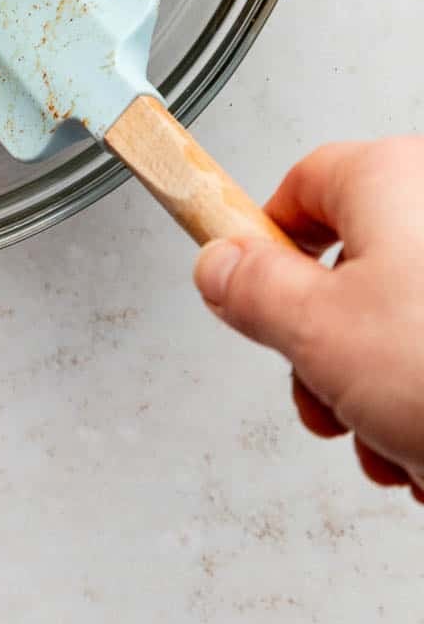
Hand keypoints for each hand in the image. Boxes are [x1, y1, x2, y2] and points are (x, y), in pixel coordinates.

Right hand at [194, 138, 423, 499]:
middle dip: (329, 354)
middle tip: (327, 401)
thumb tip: (219, 265)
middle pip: (354, 267)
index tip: (243, 288)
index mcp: (393, 178)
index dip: (261, 245)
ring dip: (383, 394)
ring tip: (396, 445)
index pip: (298, 187)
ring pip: (407, 320)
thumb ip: (251, 290)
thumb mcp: (318, 333)